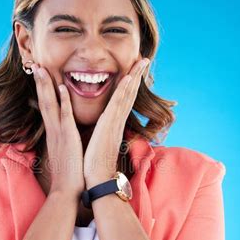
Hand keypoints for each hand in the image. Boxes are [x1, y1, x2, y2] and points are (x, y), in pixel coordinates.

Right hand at [31, 63, 84, 197]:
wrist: (68, 191)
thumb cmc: (68, 174)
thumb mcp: (64, 153)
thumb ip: (62, 141)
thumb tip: (62, 137)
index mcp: (53, 134)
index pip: (46, 108)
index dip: (42, 91)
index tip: (40, 76)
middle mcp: (53, 131)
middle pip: (44, 102)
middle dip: (39, 83)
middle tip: (35, 64)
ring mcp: (59, 133)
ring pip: (50, 105)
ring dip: (46, 86)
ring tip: (41, 68)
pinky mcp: (68, 138)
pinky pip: (64, 116)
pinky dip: (63, 101)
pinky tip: (61, 88)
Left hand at [83, 57, 149, 187]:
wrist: (98, 179)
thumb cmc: (96, 164)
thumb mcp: (99, 142)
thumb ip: (102, 132)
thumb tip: (101, 128)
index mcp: (114, 124)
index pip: (124, 100)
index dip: (130, 84)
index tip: (134, 71)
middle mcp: (117, 121)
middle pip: (130, 94)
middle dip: (137, 76)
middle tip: (144, 60)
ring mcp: (115, 123)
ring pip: (126, 95)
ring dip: (134, 77)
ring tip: (141, 62)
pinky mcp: (109, 126)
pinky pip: (117, 104)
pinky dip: (124, 91)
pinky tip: (128, 78)